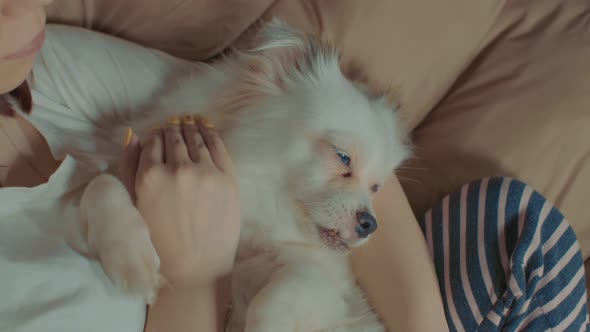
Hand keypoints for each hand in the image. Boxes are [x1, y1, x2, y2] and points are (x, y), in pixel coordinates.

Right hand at [120, 119, 240, 286]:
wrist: (194, 268)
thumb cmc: (159, 242)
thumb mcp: (135, 204)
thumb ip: (130, 167)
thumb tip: (133, 136)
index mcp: (150, 177)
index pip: (153, 142)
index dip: (155, 134)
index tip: (159, 133)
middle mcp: (178, 170)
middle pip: (175, 138)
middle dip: (173, 129)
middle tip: (175, 123)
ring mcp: (206, 174)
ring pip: (197, 139)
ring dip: (192, 128)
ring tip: (190, 122)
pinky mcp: (228, 180)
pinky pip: (219, 147)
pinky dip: (211, 134)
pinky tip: (207, 129)